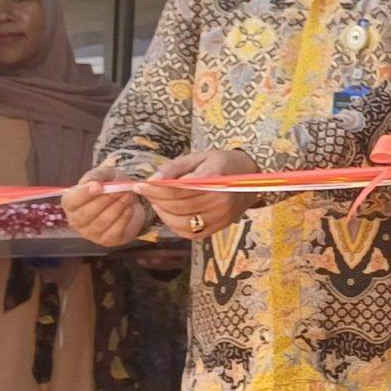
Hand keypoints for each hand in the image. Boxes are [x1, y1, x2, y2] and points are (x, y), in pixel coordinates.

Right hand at [64, 158, 153, 247]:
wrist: (125, 199)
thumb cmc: (108, 185)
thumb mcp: (102, 175)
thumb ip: (96, 176)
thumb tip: (93, 183)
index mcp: (70, 203)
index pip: (72, 201)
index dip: (84, 194)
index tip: (98, 186)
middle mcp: (76, 221)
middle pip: (87, 213)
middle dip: (106, 200)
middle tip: (121, 189)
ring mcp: (90, 233)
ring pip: (102, 222)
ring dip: (117, 207)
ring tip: (128, 195)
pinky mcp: (106, 240)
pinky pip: (114, 231)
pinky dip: (124, 218)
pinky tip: (129, 208)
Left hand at [140, 148, 260, 238]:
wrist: (250, 177)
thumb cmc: (222, 164)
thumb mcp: (198, 157)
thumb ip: (174, 168)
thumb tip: (152, 180)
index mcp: (215, 179)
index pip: (178, 190)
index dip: (155, 190)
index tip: (139, 185)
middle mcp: (220, 201)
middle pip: (178, 207)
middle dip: (156, 200)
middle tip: (146, 192)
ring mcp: (221, 217)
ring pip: (182, 223)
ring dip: (163, 214)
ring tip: (158, 202)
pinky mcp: (219, 227)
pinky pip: (190, 233)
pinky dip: (175, 225)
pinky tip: (170, 214)